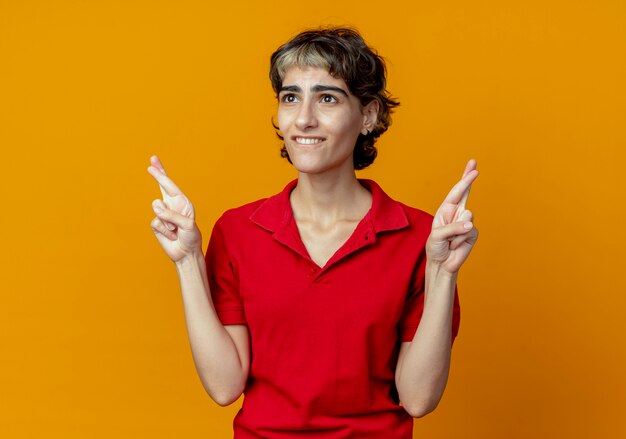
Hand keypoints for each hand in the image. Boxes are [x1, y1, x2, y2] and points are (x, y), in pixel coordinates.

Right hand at [147, 155, 201, 262]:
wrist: (185, 253)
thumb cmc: (191, 237)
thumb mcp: (187, 225)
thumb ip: (172, 215)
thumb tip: (156, 208)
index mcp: (183, 202)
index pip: (170, 185)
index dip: (161, 174)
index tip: (152, 164)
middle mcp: (172, 205)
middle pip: (161, 186)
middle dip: (157, 173)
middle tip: (152, 160)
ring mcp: (163, 214)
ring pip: (156, 208)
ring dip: (167, 221)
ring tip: (175, 230)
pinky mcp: (157, 224)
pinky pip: (155, 222)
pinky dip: (164, 231)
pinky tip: (171, 235)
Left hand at [425, 159, 478, 273]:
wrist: (441, 263)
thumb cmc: (436, 247)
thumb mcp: (437, 236)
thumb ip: (452, 228)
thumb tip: (470, 225)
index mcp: (445, 210)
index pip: (456, 192)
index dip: (465, 180)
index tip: (473, 168)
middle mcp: (456, 213)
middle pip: (466, 193)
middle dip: (469, 178)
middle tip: (474, 166)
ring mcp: (466, 222)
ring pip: (467, 216)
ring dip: (455, 231)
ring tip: (449, 241)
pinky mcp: (472, 233)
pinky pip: (469, 231)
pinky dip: (460, 240)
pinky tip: (456, 245)